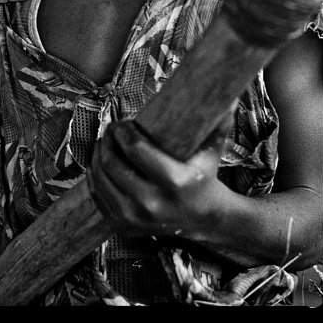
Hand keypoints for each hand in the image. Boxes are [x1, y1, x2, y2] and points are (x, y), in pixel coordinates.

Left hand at [86, 116, 231, 239]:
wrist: (203, 219)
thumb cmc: (204, 177)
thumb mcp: (212, 150)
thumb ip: (219, 123)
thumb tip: (228, 97)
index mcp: (173, 182)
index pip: (134, 149)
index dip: (123, 130)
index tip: (124, 121)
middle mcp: (151, 203)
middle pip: (112, 162)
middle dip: (108, 139)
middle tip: (112, 128)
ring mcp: (134, 218)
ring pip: (99, 177)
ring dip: (97, 154)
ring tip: (105, 141)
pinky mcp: (122, 226)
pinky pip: (97, 195)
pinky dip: (94, 175)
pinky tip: (101, 161)